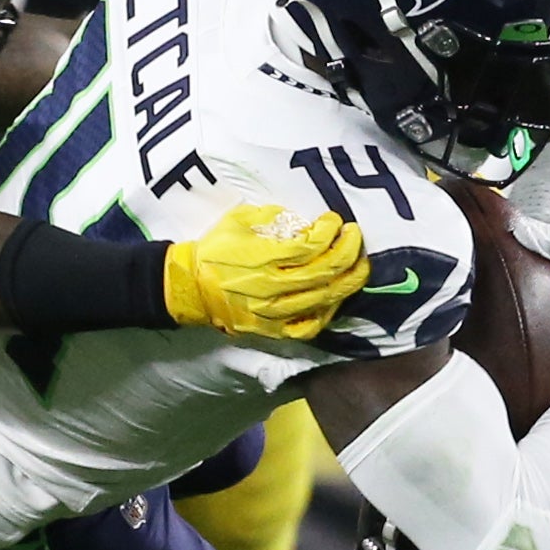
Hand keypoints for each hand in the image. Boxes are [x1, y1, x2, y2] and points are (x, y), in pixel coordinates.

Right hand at [164, 203, 362, 341]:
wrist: (190, 287)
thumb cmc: (214, 249)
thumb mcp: (239, 219)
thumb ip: (274, 219)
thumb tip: (306, 224)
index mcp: (263, 257)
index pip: (312, 245)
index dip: (331, 231)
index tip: (334, 220)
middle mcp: (271, 287)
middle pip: (326, 271)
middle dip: (349, 250)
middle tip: (356, 236)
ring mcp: (273, 313)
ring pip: (324, 299)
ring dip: (349, 280)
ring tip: (359, 265)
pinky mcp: (271, 331)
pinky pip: (310, 326)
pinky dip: (328, 312)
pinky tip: (335, 297)